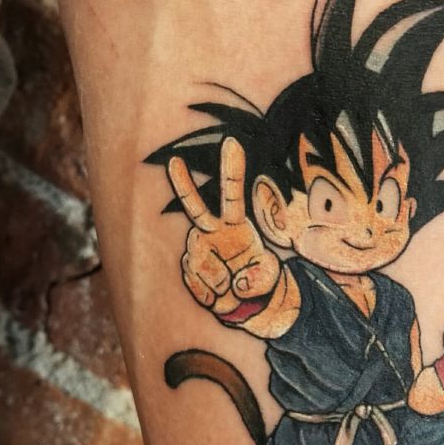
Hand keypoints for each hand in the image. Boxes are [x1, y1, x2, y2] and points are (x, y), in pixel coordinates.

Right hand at [168, 137, 279, 314]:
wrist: (240, 303)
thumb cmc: (257, 281)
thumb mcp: (268, 279)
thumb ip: (258, 279)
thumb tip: (236, 285)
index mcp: (235, 225)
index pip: (233, 194)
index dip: (232, 169)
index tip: (233, 142)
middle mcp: (210, 232)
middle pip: (194, 207)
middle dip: (183, 184)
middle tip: (175, 160)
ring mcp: (196, 248)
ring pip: (201, 265)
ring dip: (218, 284)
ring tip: (230, 289)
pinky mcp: (187, 268)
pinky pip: (197, 284)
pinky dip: (210, 296)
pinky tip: (218, 295)